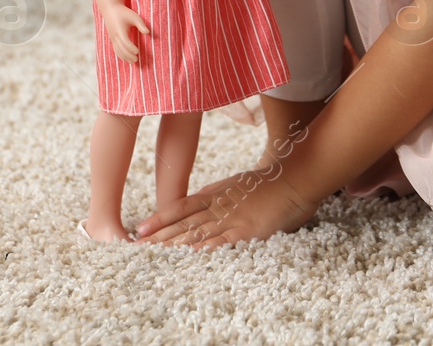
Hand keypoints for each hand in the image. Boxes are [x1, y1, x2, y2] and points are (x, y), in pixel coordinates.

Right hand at [102, 3, 148, 62]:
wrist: (111, 9)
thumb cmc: (124, 13)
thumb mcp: (134, 17)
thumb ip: (141, 25)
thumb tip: (147, 33)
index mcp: (120, 31)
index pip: (125, 42)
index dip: (131, 48)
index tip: (138, 51)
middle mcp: (115, 36)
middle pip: (121, 49)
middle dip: (129, 55)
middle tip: (136, 59)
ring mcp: (112, 38)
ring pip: (117, 50)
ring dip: (125, 57)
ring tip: (133, 61)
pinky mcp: (112, 38)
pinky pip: (115, 49)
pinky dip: (120, 55)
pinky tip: (125, 59)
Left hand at [133, 168, 318, 248]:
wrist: (295, 178)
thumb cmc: (267, 184)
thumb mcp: (235, 186)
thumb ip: (217, 197)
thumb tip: (200, 210)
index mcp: (215, 194)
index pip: (180, 208)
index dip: (160, 219)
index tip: (140, 230)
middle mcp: (219, 205)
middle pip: (183, 222)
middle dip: (159, 236)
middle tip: (136, 247)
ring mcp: (233, 217)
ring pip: (198, 231)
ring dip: (175, 244)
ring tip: (154, 254)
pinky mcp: (249, 229)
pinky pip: (224, 240)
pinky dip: (207, 247)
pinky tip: (191, 255)